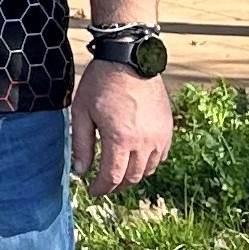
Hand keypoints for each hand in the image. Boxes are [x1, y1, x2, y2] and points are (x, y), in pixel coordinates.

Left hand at [70, 58, 173, 196]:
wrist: (129, 59)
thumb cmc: (101, 82)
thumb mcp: (81, 112)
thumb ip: (81, 144)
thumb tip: (81, 171)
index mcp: (120, 139)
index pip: (112, 177)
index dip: (101, 188)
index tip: (92, 191)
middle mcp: (144, 141)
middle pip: (132, 177)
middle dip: (116, 185)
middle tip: (104, 185)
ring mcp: (159, 135)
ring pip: (149, 169)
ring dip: (133, 176)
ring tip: (119, 174)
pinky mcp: (167, 128)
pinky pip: (161, 156)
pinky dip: (149, 163)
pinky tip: (136, 159)